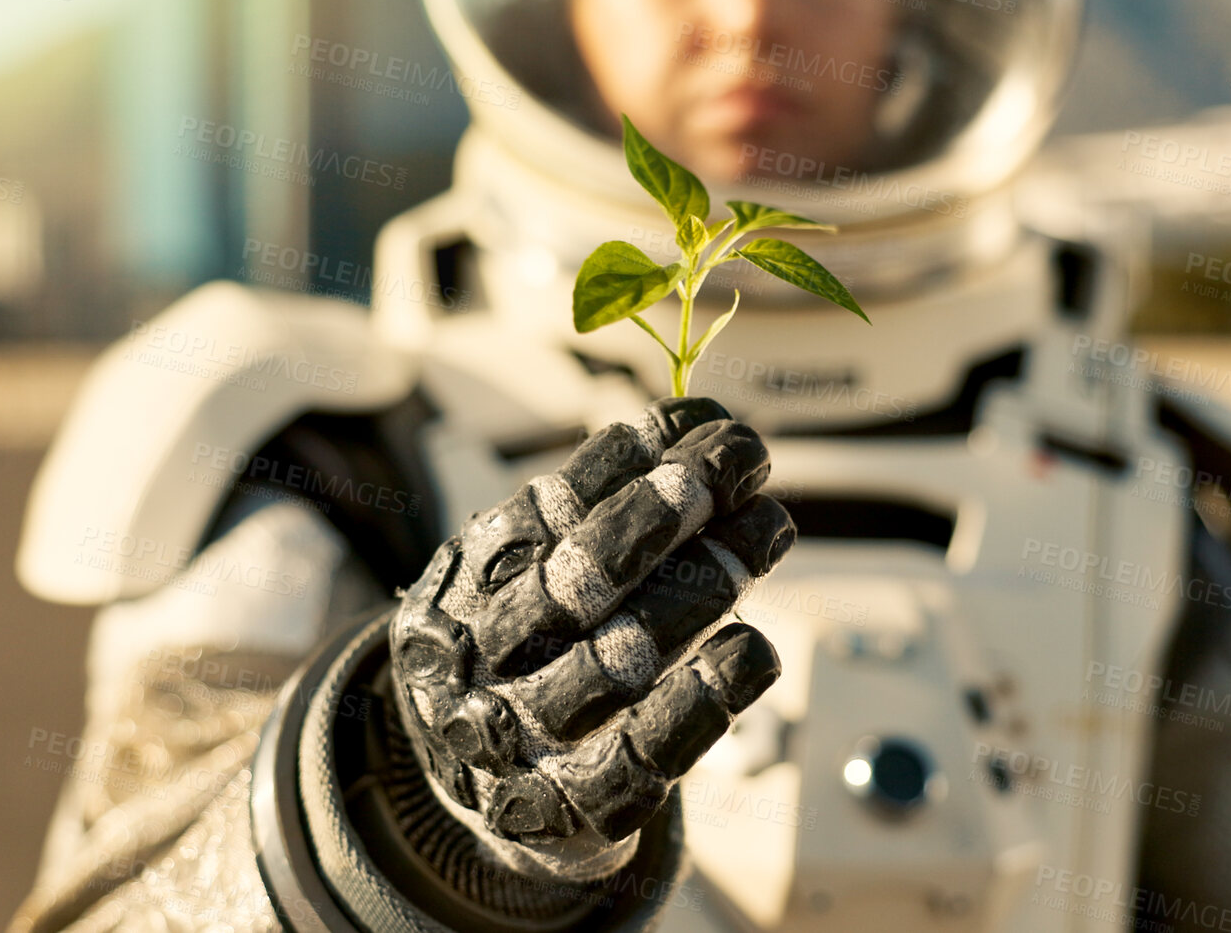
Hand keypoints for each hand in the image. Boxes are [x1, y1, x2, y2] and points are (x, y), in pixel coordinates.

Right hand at [390, 397, 792, 863]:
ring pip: (616, 662)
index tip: (708, 422)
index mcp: (462, 590)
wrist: (473, 796)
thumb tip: (695, 418)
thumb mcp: (529, 569)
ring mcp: (521, 744)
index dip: (631, 462)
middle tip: (744, 458)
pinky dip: (702, 699)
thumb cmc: (528, 651)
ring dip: (702, 588)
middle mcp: (479, 666)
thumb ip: (599, 506)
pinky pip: (641, 758)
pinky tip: (754, 649)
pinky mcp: (573, 812)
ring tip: (769, 530)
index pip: (545, 512)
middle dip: (667, 510)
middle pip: (576, 582)